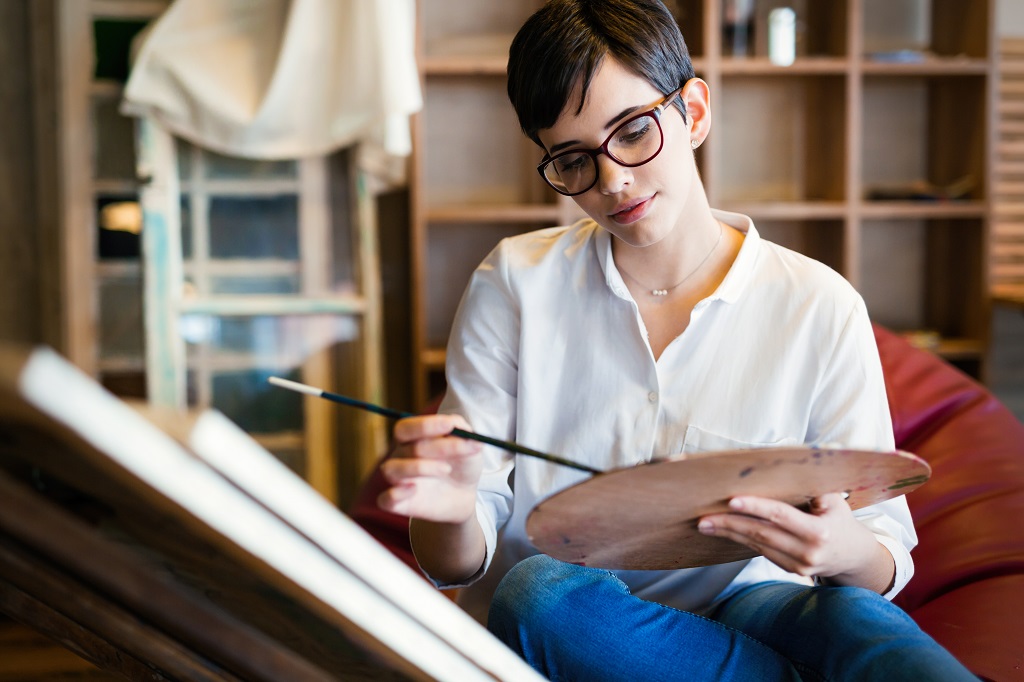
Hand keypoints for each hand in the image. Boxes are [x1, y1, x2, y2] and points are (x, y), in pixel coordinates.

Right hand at [377, 413, 483, 523]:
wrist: (465, 494)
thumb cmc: (462, 463)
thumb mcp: (470, 444)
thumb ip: (463, 431)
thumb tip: (456, 424)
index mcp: (412, 438)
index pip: (406, 427)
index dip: (425, 425)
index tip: (450, 425)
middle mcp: (401, 457)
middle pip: (406, 447)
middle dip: (434, 447)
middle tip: (459, 448)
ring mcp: (398, 480)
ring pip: (392, 469)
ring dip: (419, 467)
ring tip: (446, 469)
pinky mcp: (399, 504)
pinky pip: (385, 500)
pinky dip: (394, 495)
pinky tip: (414, 489)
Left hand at [697, 493, 894, 591]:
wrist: (854, 556)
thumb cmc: (840, 519)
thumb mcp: (834, 499)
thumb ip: (812, 485)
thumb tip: (783, 463)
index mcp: (818, 531)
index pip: (780, 516)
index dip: (755, 508)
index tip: (731, 501)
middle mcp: (808, 552)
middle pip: (762, 533)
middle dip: (730, 523)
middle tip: (704, 516)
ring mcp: (798, 565)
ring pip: (757, 545)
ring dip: (729, 533)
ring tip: (705, 524)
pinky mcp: (790, 571)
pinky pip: (761, 552)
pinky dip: (741, 540)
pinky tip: (725, 531)